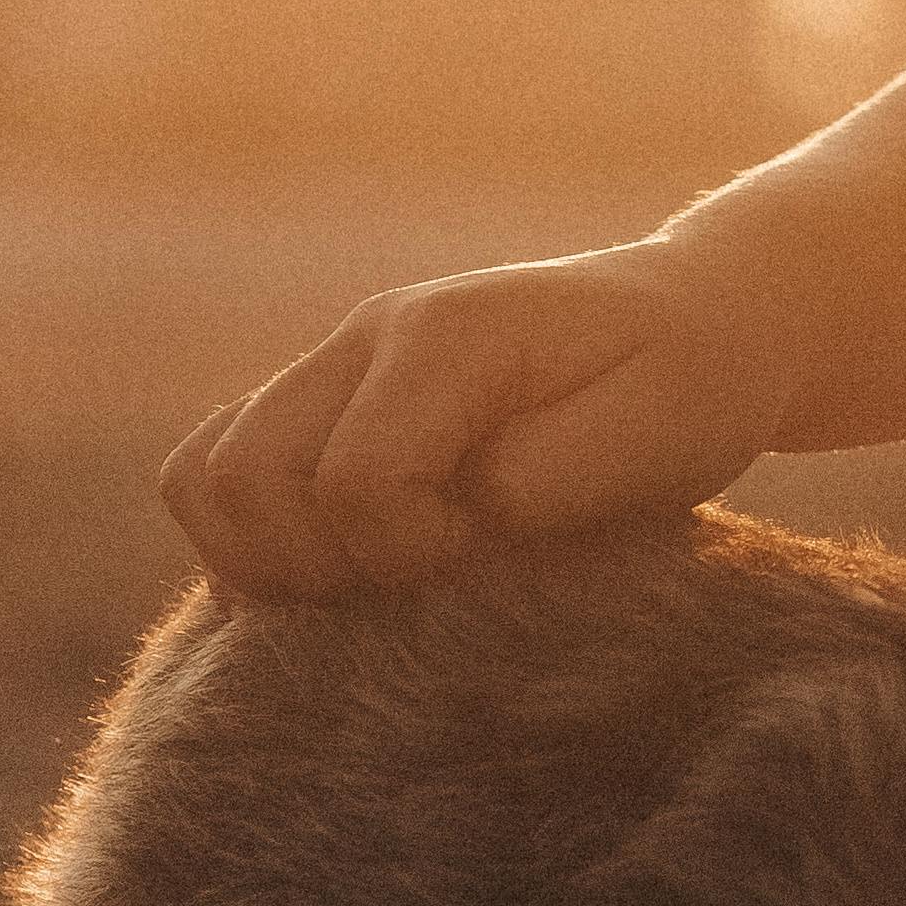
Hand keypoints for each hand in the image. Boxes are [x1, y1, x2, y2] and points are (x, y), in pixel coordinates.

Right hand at [161, 225, 821, 599]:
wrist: (700, 324)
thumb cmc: (687, 385)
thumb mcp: (657, 430)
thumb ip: (550, 478)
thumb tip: (457, 520)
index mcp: (446, 335)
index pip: (355, 481)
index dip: (408, 555)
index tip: (485, 559)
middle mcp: (366, 338)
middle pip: (246, 480)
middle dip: (323, 567)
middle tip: (427, 580)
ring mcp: (330, 370)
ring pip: (206, 480)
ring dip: (270, 560)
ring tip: (379, 581)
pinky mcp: (319, 410)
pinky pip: (213, 478)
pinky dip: (252, 543)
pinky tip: (346, 571)